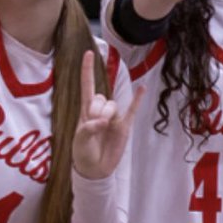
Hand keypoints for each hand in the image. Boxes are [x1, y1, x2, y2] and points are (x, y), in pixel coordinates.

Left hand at [72, 50, 142, 179]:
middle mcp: (100, 110)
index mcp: (86, 110)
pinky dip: (138, 99)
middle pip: (101, 98)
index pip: (87, 85)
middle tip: (94, 127)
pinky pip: (132, 109)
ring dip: (107, 115)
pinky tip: (143, 88)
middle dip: (96, 110)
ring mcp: (113, 117)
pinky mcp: (124, 126)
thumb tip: (104, 122)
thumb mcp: (79, 141)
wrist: (95, 169)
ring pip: (113, 105)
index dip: (87, 70)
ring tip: (103, 130)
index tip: (89, 53)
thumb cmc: (83, 152)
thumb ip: (88, 128)